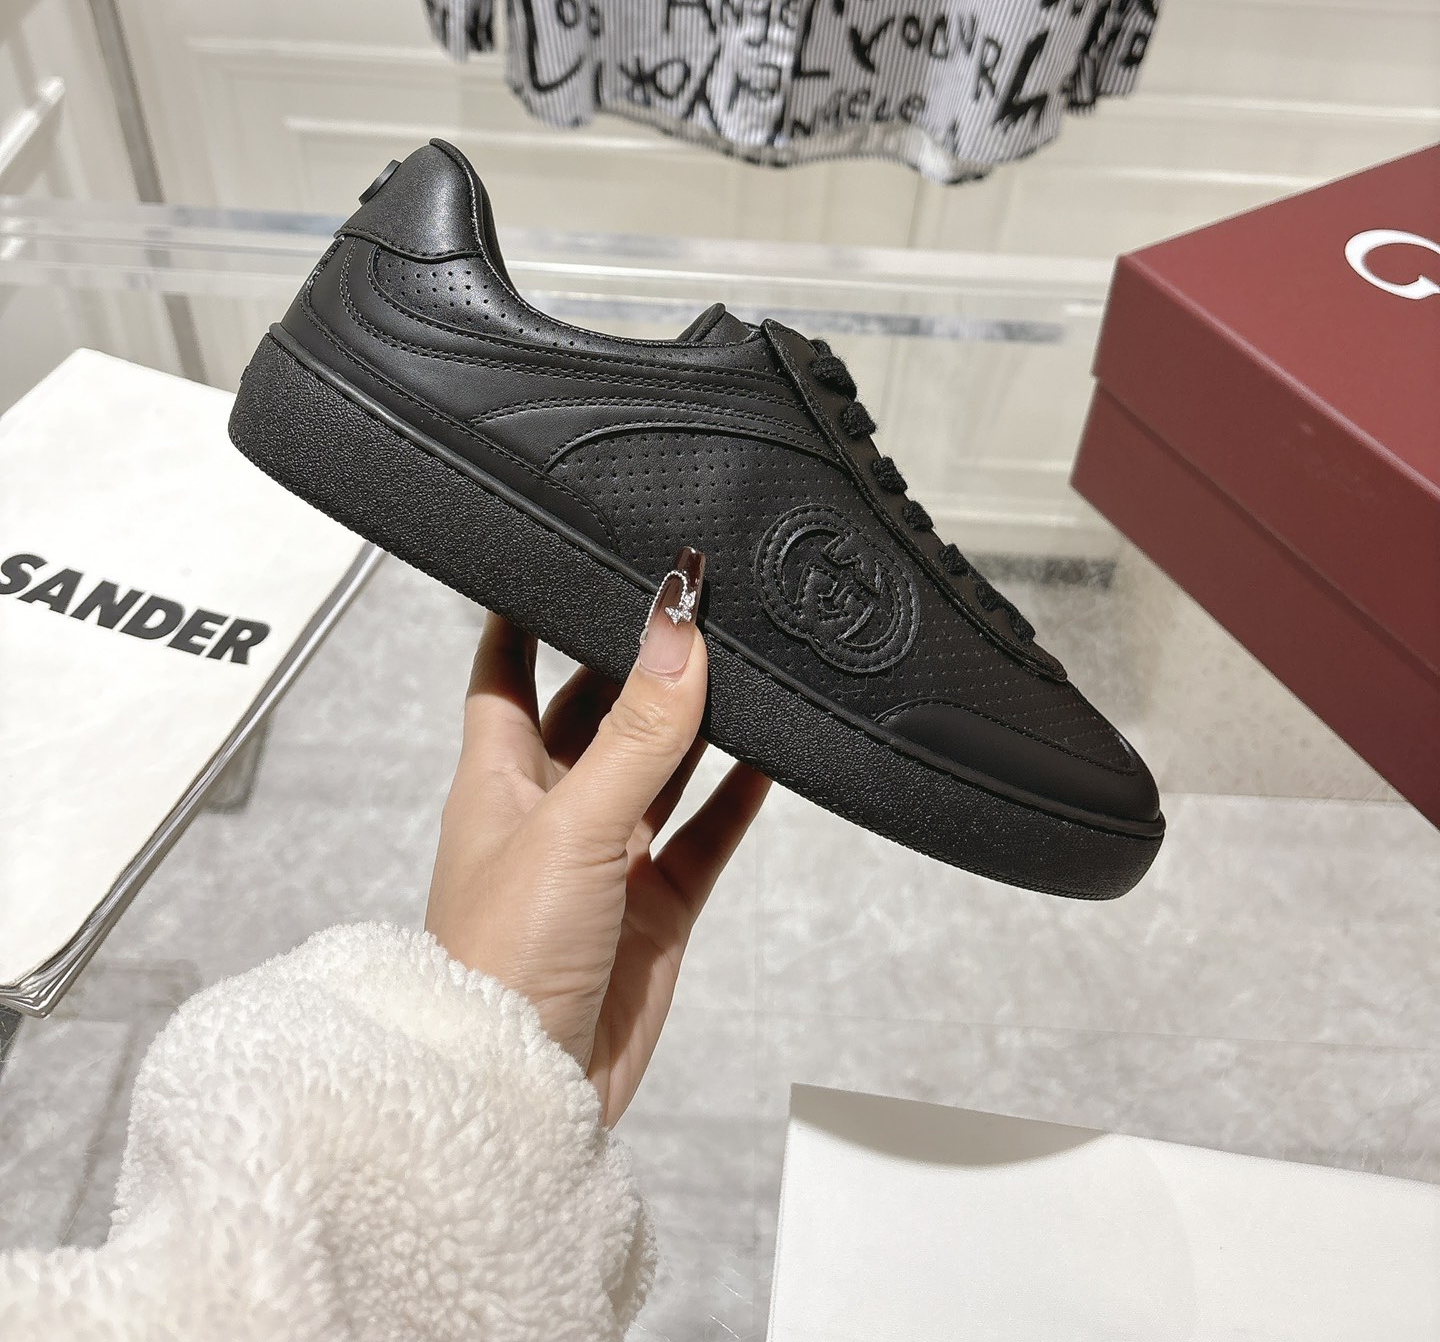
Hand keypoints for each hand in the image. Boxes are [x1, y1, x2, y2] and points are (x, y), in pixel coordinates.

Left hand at [425, 547, 768, 1124]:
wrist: (518, 1098)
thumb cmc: (496, 963)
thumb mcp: (572, 826)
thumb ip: (637, 732)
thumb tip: (676, 632)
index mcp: (497, 777)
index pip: (506, 668)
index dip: (532, 611)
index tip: (569, 552)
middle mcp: (548, 810)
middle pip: (595, 709)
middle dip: (637, 661)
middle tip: (692, 604)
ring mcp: (603, 860)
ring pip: (657, 768)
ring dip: (694, 722)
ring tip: (741, 660)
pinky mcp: (652, 910)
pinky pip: (702, 836)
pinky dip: (735, 797)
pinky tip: (769, 758)